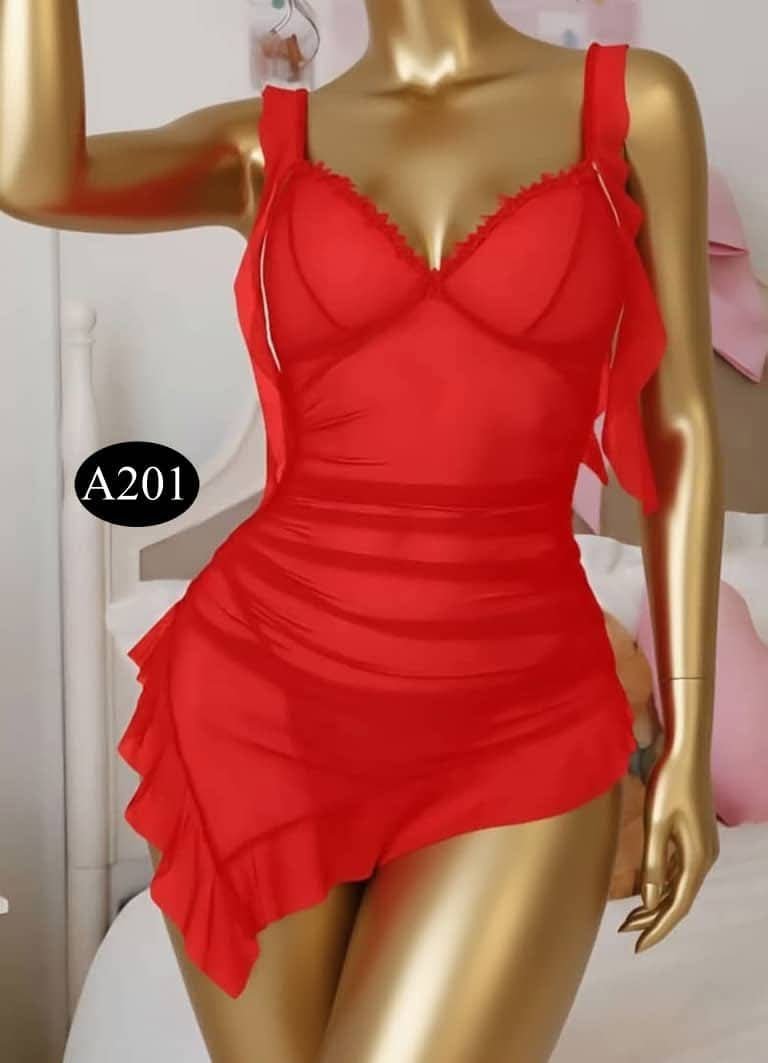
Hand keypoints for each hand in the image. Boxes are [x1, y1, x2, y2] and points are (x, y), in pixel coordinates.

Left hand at [617, 746, 719, 951]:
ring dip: (657, 902)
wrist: (686, 754)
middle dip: (654, 919)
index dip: (657, 928)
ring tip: (630, 916)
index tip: (637, 945)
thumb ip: (653, 865)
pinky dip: (663, 882)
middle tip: (626, 932)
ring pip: (679, 885)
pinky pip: (679, 869)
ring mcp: (701, 847)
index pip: (676, 906)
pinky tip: (646, 887)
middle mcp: (703, 858)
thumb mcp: (656, 825)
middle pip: (679, 899)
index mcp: (696, 859)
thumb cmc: (668, 785)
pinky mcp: (694, 836)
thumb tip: (649, 902)